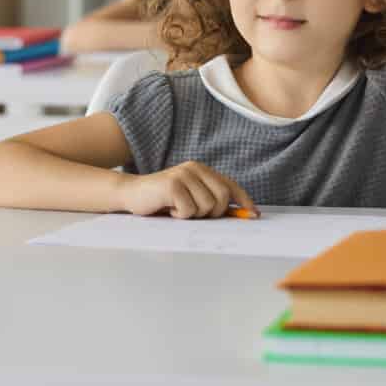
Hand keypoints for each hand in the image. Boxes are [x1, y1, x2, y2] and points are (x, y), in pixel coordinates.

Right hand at [118, 161, 256, 219]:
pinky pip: (189, 210)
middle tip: (196, 214)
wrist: (131, 193)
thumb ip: (210, 202)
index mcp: (201, 170)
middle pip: (222, 196)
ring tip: (178, 209)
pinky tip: (169, 209)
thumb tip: (238, 214)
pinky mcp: (172, 185)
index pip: (230, 185)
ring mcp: (183, 175)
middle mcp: (195, 169)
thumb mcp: (190, 198)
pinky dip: (180, 216)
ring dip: (194, 215)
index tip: (254, 214)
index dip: (244, 200)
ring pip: (207, 206)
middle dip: (215, 212)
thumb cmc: (163, 201)